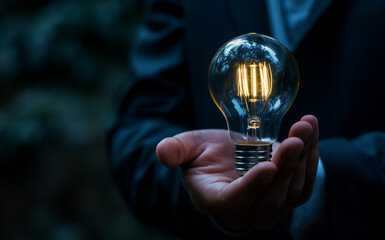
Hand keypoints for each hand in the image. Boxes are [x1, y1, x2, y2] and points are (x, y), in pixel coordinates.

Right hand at [156, 115, 318, 229]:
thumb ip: (175, 150)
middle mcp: (246, 212)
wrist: (229, 159)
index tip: (267, 166)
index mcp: (216, 200)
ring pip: (293, 190)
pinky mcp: (288, 197)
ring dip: (303, 158)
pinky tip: (310, 131)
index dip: (252, 187)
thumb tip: (163, 153)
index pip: (235, 202)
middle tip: (294, 138)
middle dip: (285, 167)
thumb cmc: (206, 154)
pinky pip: (305, 182)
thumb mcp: (188, 148)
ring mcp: (270, 208)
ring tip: (304, 126)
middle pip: (271, 199)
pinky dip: (311, 157)